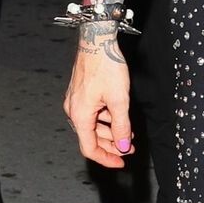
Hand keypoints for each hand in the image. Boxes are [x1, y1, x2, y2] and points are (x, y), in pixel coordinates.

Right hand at [64, 43, 134, 166]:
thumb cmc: (106, 67)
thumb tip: (122, 146)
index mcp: (80, 116)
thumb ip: (121, 126)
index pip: (90, 148)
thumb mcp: (119, 100)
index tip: (121, 162)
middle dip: (112, 145)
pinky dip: (105, 120)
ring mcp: (75, 101)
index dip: (106, 159)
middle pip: (91, 138)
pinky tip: (119, 118)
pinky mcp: (80, 93)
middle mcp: (73, 111)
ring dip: (110, 132)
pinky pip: (92, 114)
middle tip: (130, 148)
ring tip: (129, 133)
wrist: (97, 40)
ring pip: (92, 126)